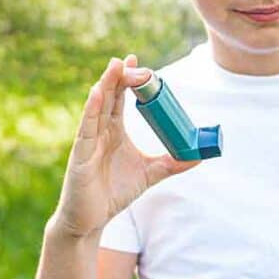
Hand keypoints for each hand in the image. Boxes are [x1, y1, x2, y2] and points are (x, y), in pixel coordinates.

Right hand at [50, 55, 200, 238]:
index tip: (138, 61)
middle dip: (119, 76)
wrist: (91, 220)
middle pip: (109, 96)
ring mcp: (88, 140)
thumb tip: (198, 156)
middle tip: (131, 58)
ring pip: (97, 106)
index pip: (120, 98)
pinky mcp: (80, 154)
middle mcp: (100, 130)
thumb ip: (171, 163)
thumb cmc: (113, 193)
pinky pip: (86, 128)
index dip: (129, 80)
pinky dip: (91, 109)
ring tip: (115, 65)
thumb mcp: (149, 174)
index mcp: (114, 131)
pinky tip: (96, 93)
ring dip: (106, 84)